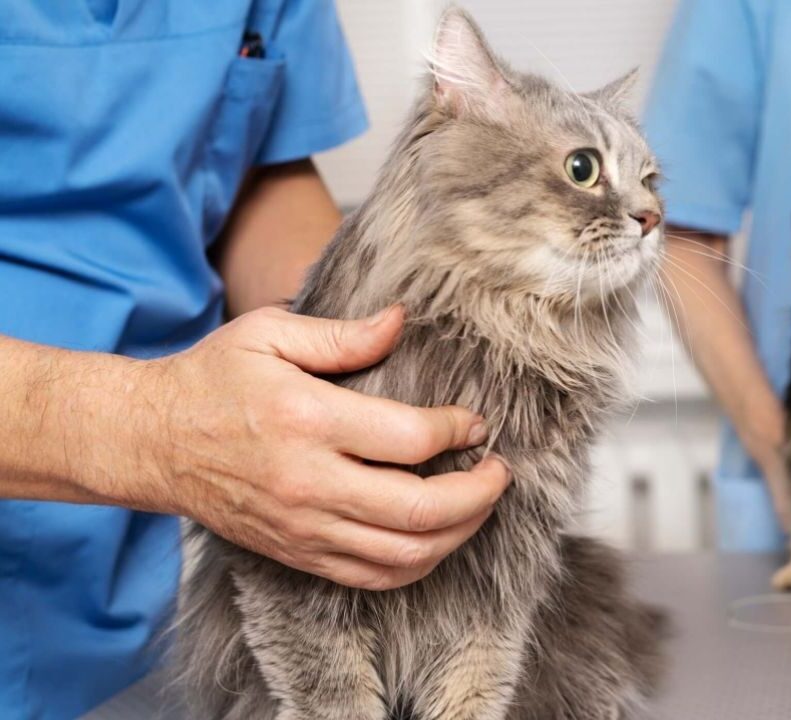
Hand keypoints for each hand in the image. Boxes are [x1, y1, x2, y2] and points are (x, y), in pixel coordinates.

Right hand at [114, 306, 510, 589]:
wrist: (152, 442)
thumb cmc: (213, 380)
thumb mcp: (269, 335)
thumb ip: (342, 334)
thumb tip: (402, 321)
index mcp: (309, 419)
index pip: (411, 439)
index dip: (459, 431)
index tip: (475, 422)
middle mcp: (310, 482)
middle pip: (421, 510)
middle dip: (479, 494)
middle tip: (500, 471)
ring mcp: (304, 526)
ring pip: (404, 555)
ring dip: (459, 534)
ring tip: (480, 504)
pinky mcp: (298, 553)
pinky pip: (373, 577)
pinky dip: (418, 563)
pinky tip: (438, 538)